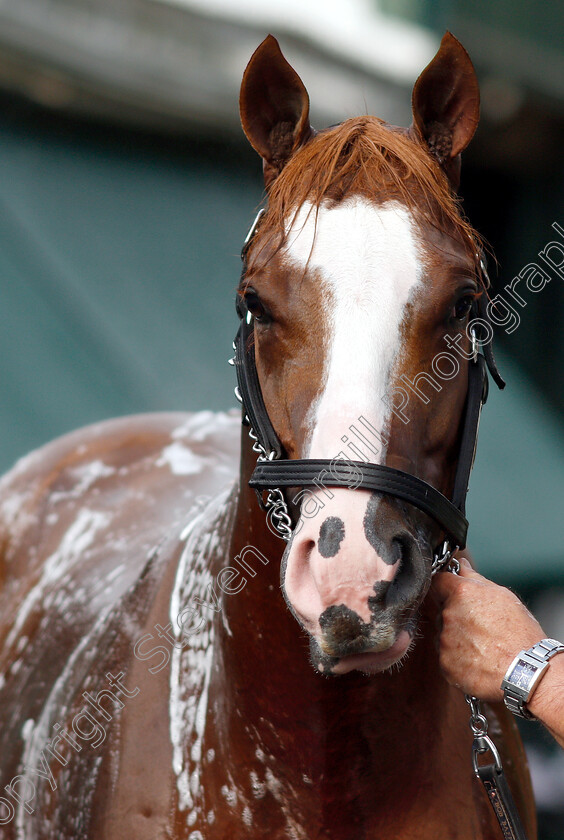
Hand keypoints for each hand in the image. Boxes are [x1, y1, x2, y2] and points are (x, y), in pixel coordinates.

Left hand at [431, 558, 544, 701]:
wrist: (525, 672)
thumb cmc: (520, 634)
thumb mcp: (503, 597)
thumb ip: (475, 578)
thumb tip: (461, 565)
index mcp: (462, 593)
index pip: (438, 582)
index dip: (446, 588)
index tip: (454, 594)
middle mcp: (449, 615)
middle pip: (443, 610)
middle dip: (456, 615)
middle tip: (480, 626)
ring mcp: (444, 641)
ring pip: (444, 634)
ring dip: (456, 637)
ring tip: (483, 645)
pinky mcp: (445, 663)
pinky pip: (447, 656)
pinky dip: (458, 659)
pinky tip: (478, 660)